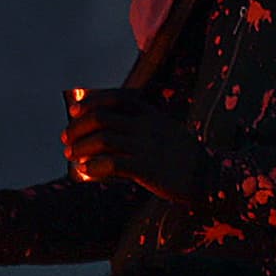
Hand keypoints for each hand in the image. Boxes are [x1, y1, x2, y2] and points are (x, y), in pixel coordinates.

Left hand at [59, 88, 207, 201]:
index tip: (74, 112)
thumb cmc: (182, 157)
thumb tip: (108, 131)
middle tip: (66, 140)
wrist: (210, 177)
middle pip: (101, 118)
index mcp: (151, 115)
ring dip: (80, 147)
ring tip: (71, 156)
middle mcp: (147, 127)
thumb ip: (142, 126)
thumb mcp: (166, 131)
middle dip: (77, 128)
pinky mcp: (147, 168)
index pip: (116, 98)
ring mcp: (147, 147)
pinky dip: (94, 165)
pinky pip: (112, 163)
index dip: (91, 102)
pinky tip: (87, 170)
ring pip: (102, 140)